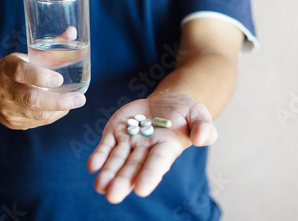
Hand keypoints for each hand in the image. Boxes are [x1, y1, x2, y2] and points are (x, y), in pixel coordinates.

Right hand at [0, 53, 85, 129]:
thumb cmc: (15, 72)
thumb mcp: (26, 57)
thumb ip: (50, 48)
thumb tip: (72, 32)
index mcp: (6, 68)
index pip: (20, 72)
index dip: (40, 76)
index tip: (59, 79)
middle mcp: (3, 90)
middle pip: (32, 99)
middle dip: (58, 100)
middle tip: (79, 99)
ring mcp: (7, 109)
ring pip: (37, 114)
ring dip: (61, 109)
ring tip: (76, 101)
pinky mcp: (13, 123)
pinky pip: (38, 122)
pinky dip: (54, 115)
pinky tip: (63, 108)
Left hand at [87, 92, 217, 202]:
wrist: (168, 102)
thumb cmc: (188, 113)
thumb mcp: (200, 115)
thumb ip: (204, 127)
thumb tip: (201, 139)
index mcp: (167, 148)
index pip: (157, 163)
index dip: (150, 175)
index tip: (141, 190)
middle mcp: (146, 149)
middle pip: (133, 166)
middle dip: (123, 181)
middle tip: (112, 195)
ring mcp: (130, 141)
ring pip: (117, 159)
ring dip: (108, 173)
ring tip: (100, 187)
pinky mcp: (117, 131)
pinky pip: (107, 145)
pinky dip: (99, 156)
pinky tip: (92, 166)